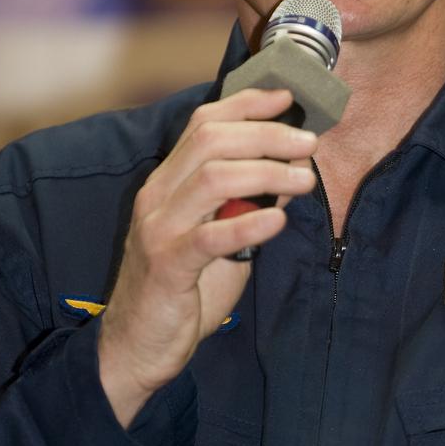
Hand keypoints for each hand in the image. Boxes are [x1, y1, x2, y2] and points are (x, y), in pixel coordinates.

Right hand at [98, 88, 316, 425]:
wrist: (136, 347)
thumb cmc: (183, 290)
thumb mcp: (219, 238)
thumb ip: (246, 204)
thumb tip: (290, 170)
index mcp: (168, 183)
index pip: (203, 124)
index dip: (247, 104)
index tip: (287, 98)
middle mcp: (158, 197)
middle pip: (211, 141)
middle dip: (266, 134)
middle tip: (308, 143)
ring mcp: (159, 229)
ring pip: (211, 178)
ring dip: (266, 172)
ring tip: (303, 181)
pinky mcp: (166, 267)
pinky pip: (208, 237)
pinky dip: (247, 224)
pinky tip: (277, 222)